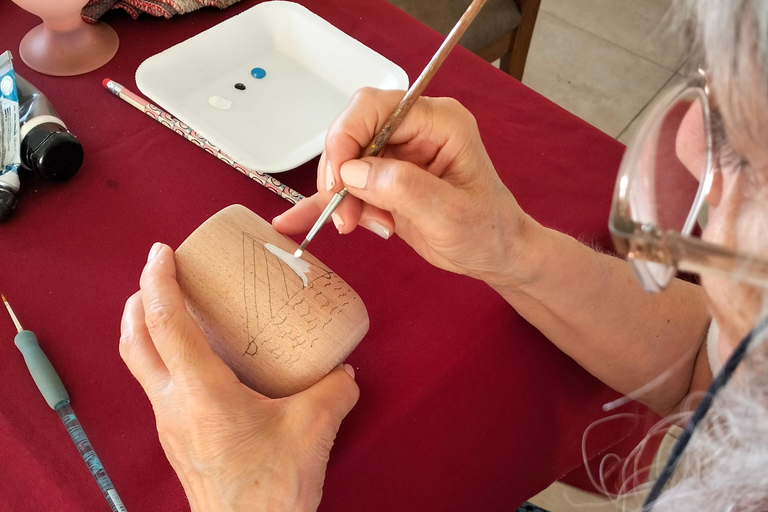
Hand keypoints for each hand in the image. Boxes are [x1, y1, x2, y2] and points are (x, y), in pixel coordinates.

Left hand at [120, 243, 358, 511]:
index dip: (159, 281)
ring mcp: (171, 425)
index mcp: (201, 390)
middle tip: (159, 276)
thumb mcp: (314, 428)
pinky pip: (160, 388)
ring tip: (174, 313)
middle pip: (135, 340)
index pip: (165, 322)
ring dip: (147, 331)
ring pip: (142, 366)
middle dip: (139, 300)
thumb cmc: (270, 489)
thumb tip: (342, 372)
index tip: (162, 252)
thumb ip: (334, 390)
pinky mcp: (179, 441)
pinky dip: (166, 361)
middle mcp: (174, 404)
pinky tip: (200, 365)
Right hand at [274, 88, 537, 286]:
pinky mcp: (384, 180)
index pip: (375, 107)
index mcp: (438, 122)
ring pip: (345, 162)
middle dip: (340, 175)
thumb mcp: (451, 213)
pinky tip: (297, 221)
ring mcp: (397, 155)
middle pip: (353, 133)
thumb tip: (352, 172)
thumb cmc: (487, 230)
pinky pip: (347, 186)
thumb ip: (403, 188)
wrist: (495, 254)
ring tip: (355, 227)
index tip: (337, 181)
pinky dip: (325, 204)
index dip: (346, 137)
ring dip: (340, 197)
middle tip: (344, 216)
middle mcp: (414, 130)